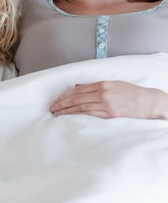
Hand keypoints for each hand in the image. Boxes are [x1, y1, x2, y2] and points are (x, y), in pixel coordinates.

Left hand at [50, 80, 167, 118]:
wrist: (149, 102)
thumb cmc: (132, 93)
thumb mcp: (113, 84)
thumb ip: (95, 86)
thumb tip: (77, 87)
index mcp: (102, 84)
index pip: (78, 90)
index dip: (65, 96)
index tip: (57, 100)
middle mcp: (103, 93)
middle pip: (76, 98)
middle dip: (62, 104)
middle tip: (53, 109)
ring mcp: (106, 104)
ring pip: (81, 107)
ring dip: (67, 111)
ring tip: (57, 114)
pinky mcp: (111, 114)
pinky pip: (91, 115)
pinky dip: (79, 116)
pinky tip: (71, 118)